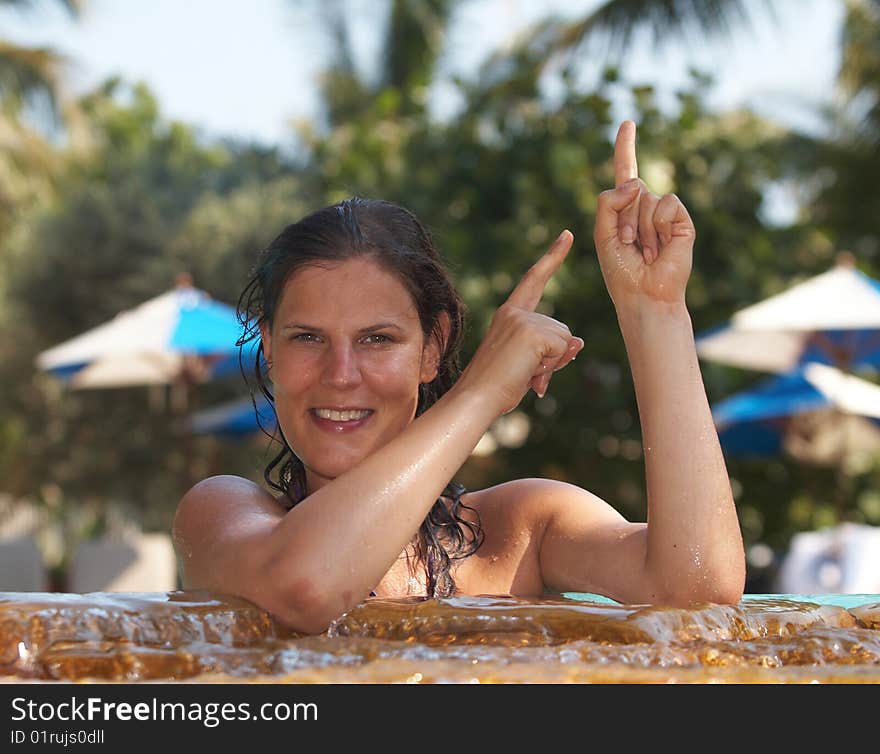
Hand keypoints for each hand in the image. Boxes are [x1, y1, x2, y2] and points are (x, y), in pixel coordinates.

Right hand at [458, 231, 583, 414]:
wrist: (477, 398)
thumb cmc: (498, 386)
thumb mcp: (528, 363)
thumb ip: (553, 350)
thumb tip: (579, 342)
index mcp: (508, 314)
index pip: (534, 280)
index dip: (552, 258)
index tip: (568, 235)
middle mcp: (514, 311)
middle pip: (562, 331)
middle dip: (554, 357)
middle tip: (525, 373)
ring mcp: (522, 319)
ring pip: (564, 341)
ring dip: (552, 364)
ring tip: (523, 373)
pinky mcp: (530, 332)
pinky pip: (562, 348)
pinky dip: (551, 366)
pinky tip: (528, 372)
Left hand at [594, 121, 694, 307]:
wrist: (644, 295)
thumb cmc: (621, 271)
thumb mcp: (602, 234)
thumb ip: (608, 202)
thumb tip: (636, 182)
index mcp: (624, 208)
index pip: (626, 170)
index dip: (626, 147)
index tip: (627, 123)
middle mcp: (645, 206)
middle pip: (630, 188)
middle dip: (622, 218)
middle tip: (627, 245)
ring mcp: (664, 213)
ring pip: (646, 197)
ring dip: (639, 228)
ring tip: (645, 252)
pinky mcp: (681, 220)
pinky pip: (666, 204)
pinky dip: (658, 226)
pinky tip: (661, 248)